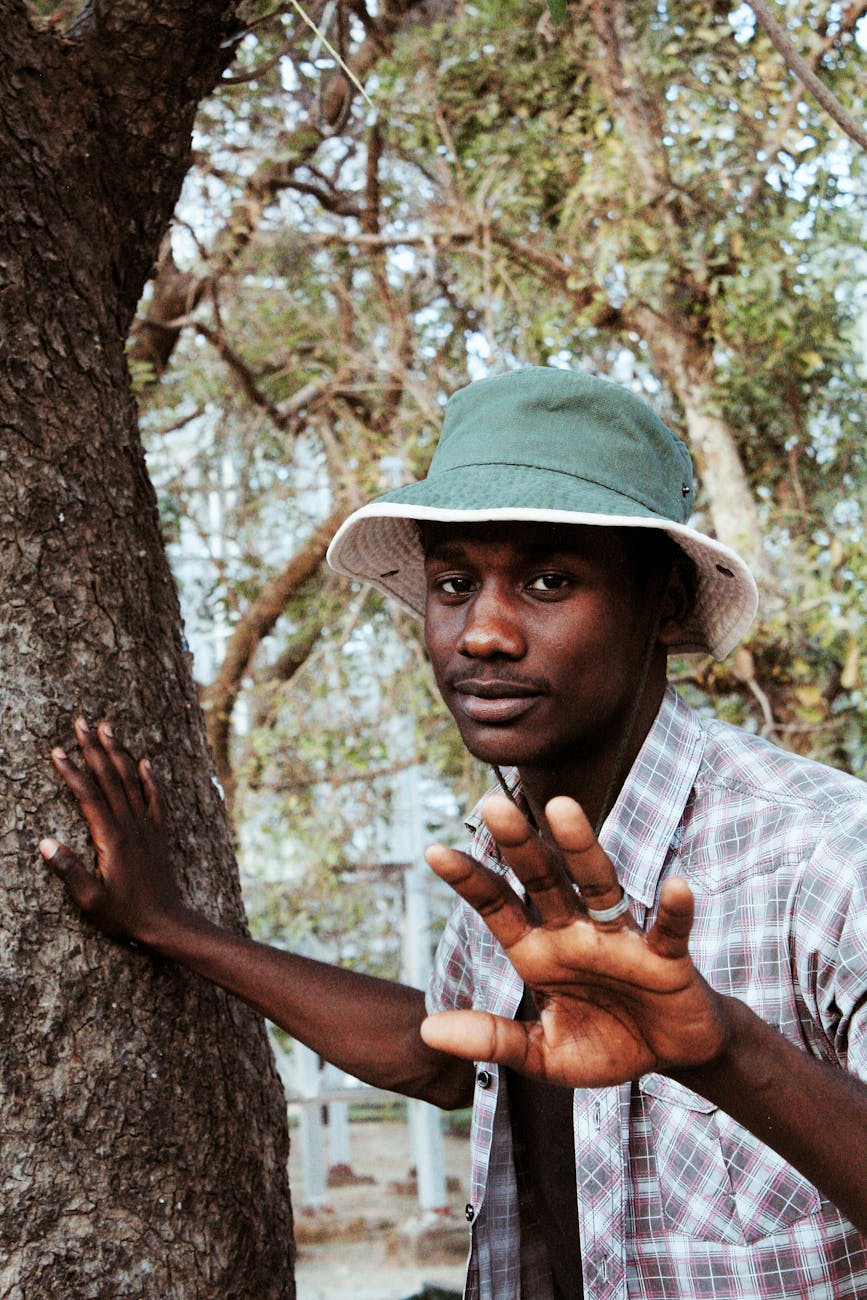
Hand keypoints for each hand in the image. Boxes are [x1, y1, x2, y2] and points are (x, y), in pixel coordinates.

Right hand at [39, 718, 181, 944]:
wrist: (165, 922)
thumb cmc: (124, 915)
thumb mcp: (90, 899)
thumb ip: (69, 871)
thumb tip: (45, 842)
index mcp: (112, 839)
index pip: (88, 796)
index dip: (72, 771)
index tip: (57, 750)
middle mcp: (132, 826)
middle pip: (110, 779)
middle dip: (93, 749)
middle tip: (80, 722)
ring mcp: (148, 827)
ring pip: (132, 781)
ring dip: (118, 753)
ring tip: (107, 728)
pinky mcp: (159, 833)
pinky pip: (156, 798)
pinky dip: (151, 778)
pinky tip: (146, 761)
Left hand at [420, 794, 728, 1086]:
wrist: (669, 1056)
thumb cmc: (604, 1044)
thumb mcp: (542, 1055)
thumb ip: (493, 1040)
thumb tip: (427, 1031)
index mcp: (538, 952)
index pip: (497, 907)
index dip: (468, 880)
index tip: (433, 851)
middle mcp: (575, 933)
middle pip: (543, 879)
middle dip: (519, 844)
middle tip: (492, 807)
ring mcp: (621, 939)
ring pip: (598, 884)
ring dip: (581, 848)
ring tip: (561, 809)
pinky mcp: (666, 957)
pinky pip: (668, 930)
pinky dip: (674, 910)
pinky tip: (675, 886)